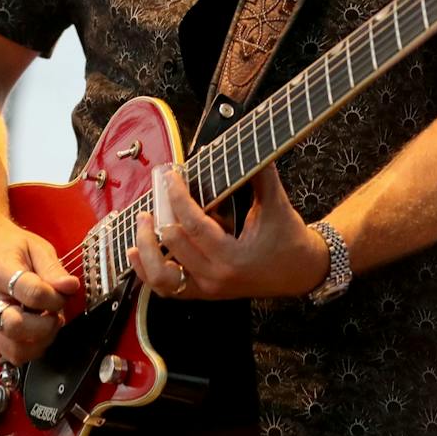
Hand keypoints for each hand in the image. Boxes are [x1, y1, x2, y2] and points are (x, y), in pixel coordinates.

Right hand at [0, 218, 81, 364]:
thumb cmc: (11, 247)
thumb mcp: (37, 247)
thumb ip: (53, 269)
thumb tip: (71, 287)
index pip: (30, 292)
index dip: (55, 297)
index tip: (65, 291)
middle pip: (16, 327)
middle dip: (46, 325)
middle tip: (57, 312)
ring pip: (14, 349)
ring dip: (41, 340)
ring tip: (49, 321)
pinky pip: (12, 354)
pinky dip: (32, 347)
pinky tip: (39, 330)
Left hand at [126, 165, 328, 300]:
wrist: (300, 271)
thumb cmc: (288, 237)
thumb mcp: (276, 203)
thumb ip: (260, 174)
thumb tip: (246, 143)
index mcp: (233, 257)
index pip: (194, 224)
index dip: (178, 197)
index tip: (171, 177)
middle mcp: (216, 277)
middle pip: (174, 245)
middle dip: (161, 214)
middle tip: (158, 191)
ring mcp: (207, 289)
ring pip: (161, 276)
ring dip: (146, 248)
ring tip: (143, 222)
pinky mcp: (203, 293)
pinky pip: (166, 288)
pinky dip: (148, 270)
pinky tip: (136, 251)